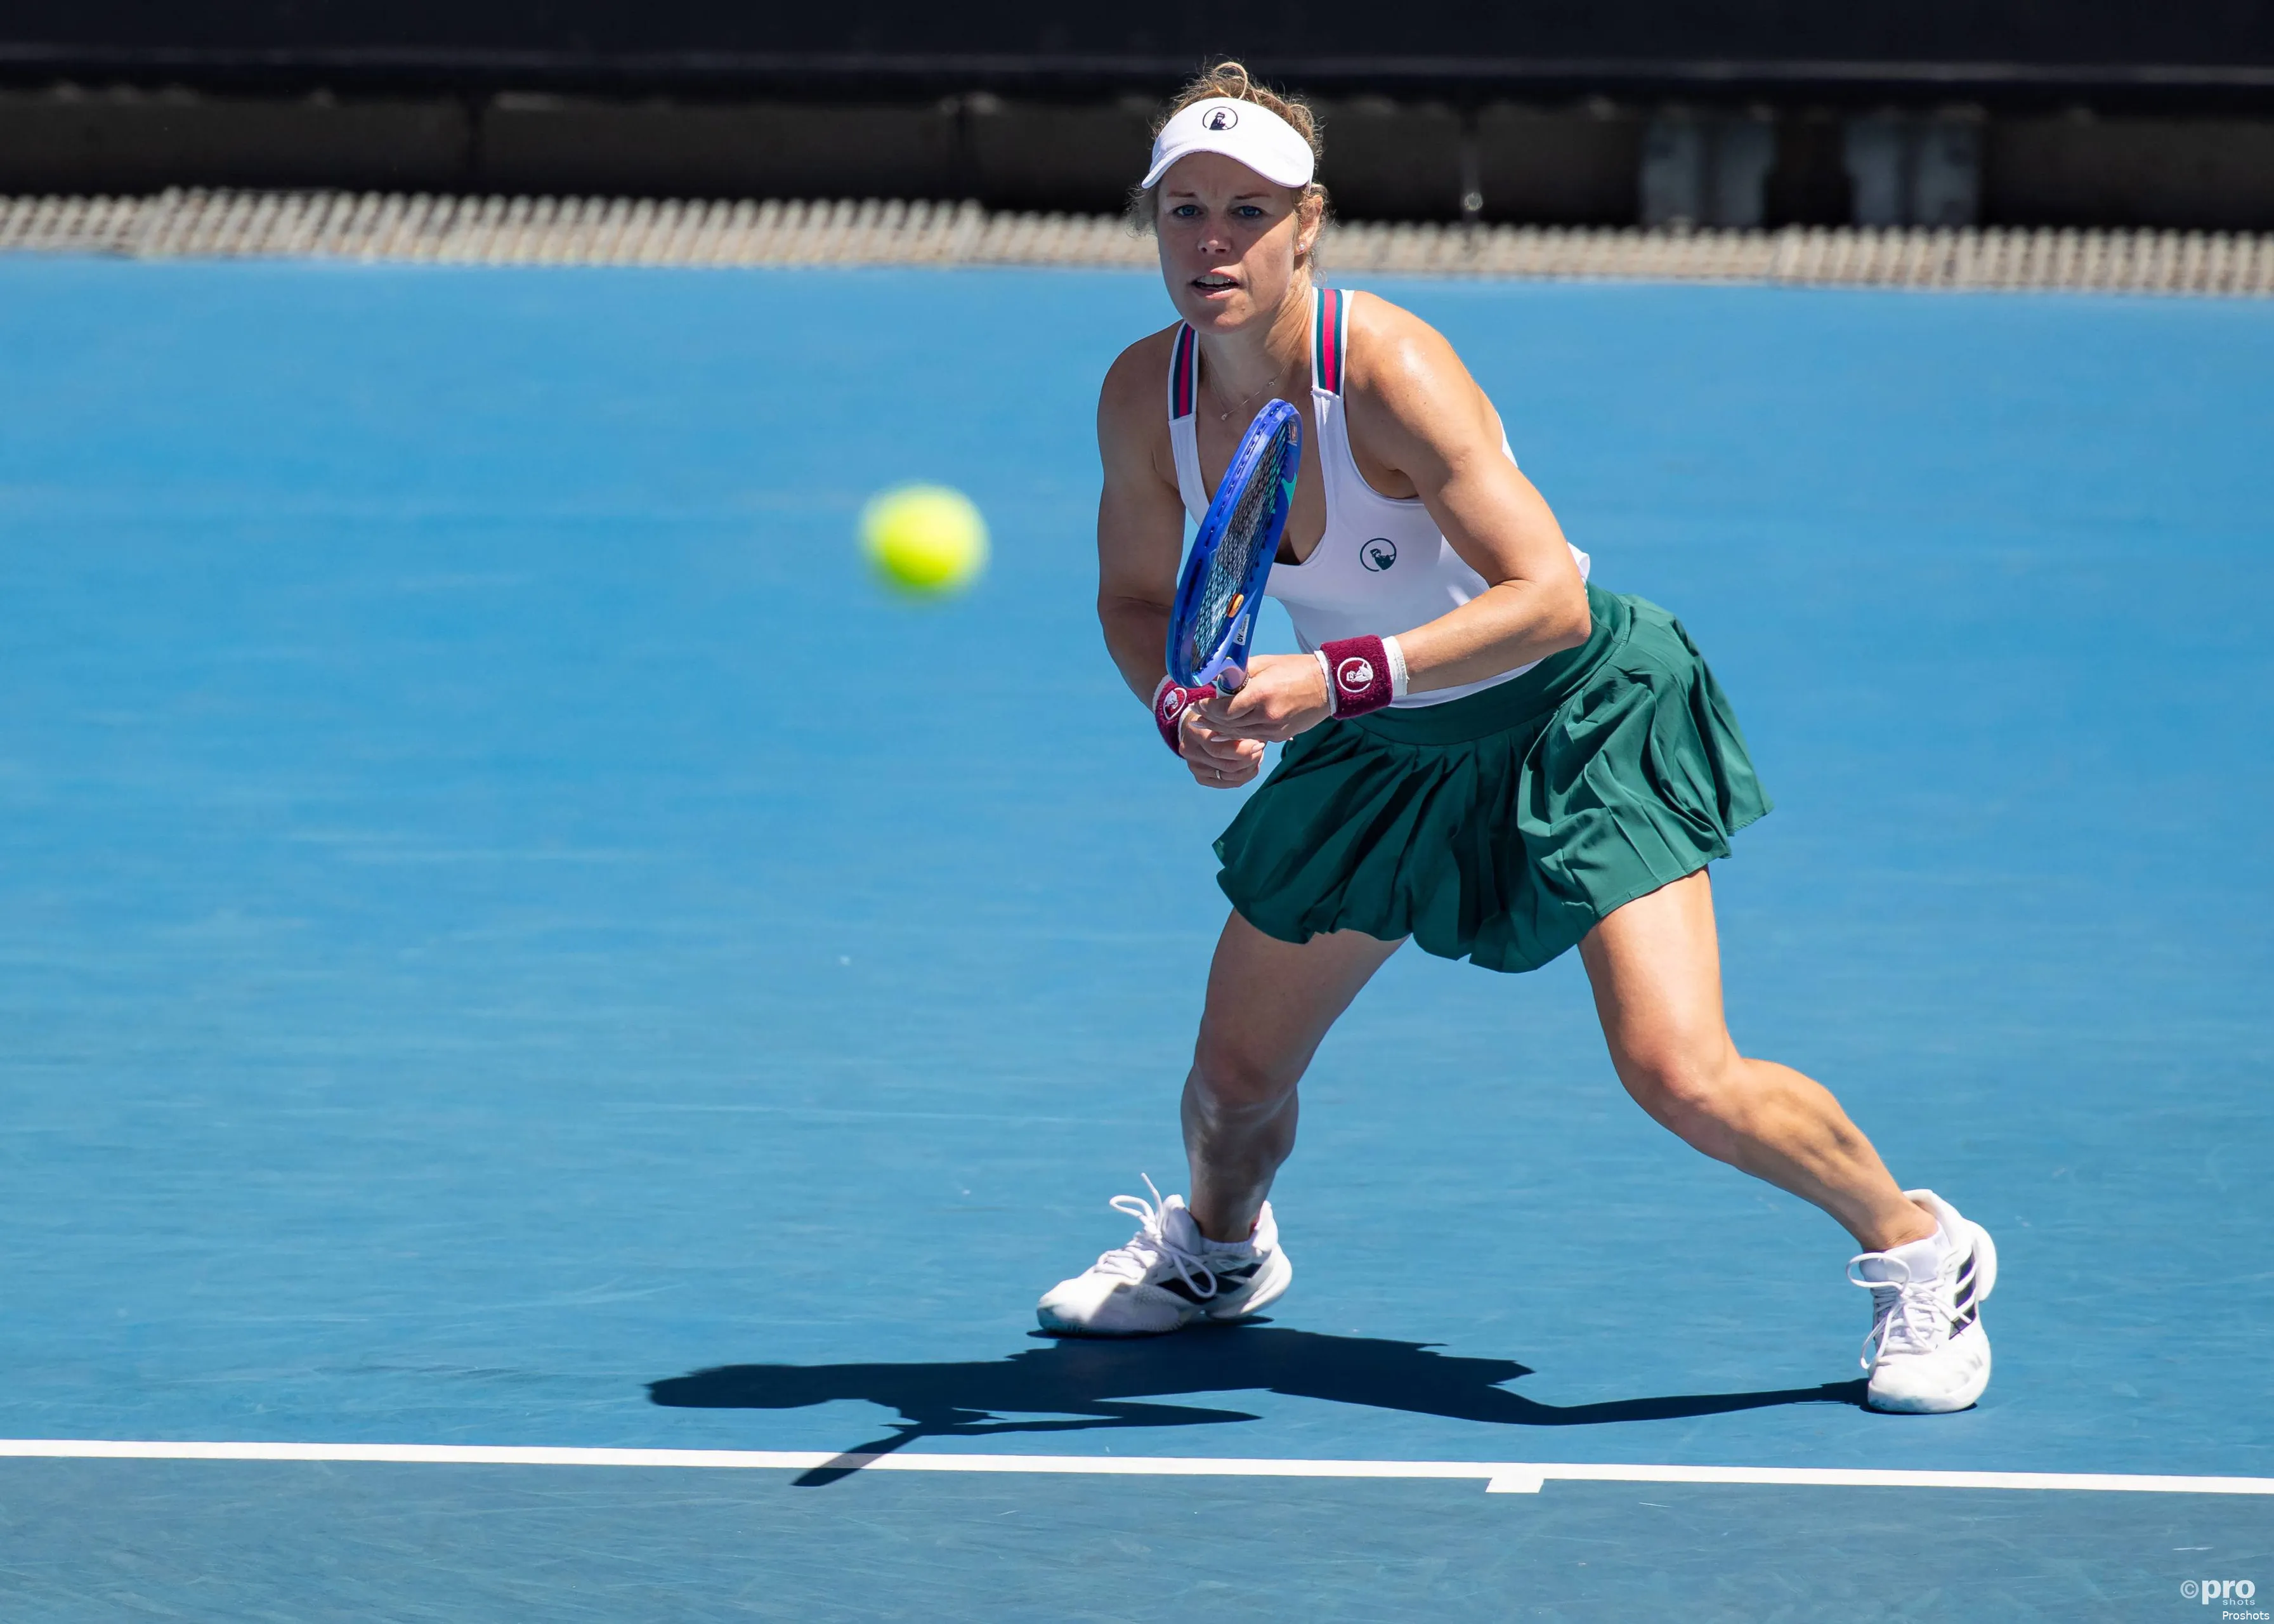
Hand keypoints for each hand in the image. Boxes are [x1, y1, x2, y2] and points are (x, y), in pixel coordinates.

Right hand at [1176, 698, 1265, 788]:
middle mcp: (1191, 752)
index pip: (1219, 749)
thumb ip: (1238, 727)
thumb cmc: (1214, 716)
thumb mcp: (1224, 715)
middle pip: (1227, 766)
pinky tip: (1251, 766)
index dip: (1243, 750)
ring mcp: (1194, 767)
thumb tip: (1260, 741)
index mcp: (1195, 732)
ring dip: (1250, 768)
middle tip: (1261, 749)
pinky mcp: (1201, 778)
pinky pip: (1228, 783)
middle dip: (1250, 759)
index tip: (1259, 743)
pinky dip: (1244, 776)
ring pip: (1230, 777)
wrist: (1194, 726)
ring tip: (1257, 756)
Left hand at [1195, 653, 1331, 742]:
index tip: (1198, 703)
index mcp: (1261, 693)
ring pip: (1240, 734)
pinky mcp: (1280, 736)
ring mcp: (1274, 729)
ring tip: (1207, 724)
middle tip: (1196, 715)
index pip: (1225, 709)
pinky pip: (1253, 737)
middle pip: (1229, 724)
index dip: (1208, 708)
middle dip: (1211, 720)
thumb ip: (1240, 674)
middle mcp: (1266, 715)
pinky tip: (1228, 731)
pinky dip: (1239, 734)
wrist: (1328, 686)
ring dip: (1222, 729)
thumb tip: (1220, 681)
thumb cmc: (1296, 669)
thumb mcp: (1265, 664)